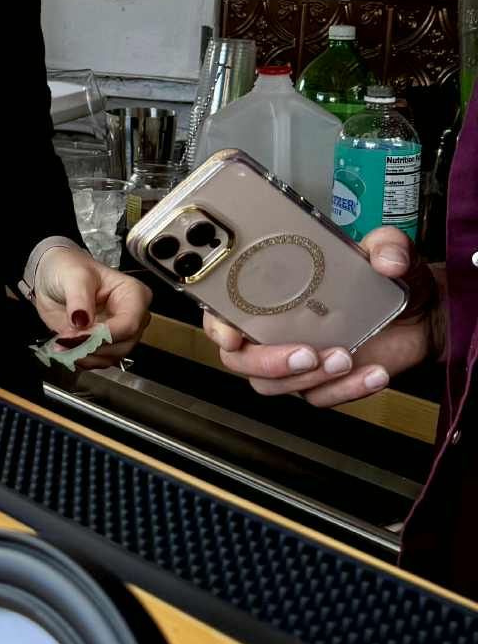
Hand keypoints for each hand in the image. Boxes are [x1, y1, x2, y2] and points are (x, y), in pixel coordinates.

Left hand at [33, 244, 152, 369]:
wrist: (53, 277)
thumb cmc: (69, 268)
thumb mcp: (73, 276)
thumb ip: (78, 298)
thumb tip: (81, 321)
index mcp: (134, 294)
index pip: (128, 324)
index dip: (102, 335)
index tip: (75, 336)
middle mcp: (133, 316)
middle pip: (122, 344)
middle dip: (92, 347)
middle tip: (64, 341)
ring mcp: (120, 333)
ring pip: (112, 357)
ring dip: (86, 356)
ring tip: (62, 345)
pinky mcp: (105, 344)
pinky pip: (99, 361)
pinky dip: (82, 359)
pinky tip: (66, 349)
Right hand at [202, 226, 437, 406]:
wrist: (425, 315)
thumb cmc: (390, 280)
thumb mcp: (391, 251)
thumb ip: (389, 246)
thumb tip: (387, 259)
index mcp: (274, 291)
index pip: (225, 310)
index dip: (218, 325)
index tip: (232, 334)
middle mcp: (276, 326)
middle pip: (242, 358)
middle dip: (267, 362)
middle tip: (307, 353)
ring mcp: (298, 356)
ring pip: (275, 384)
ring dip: (308, 378)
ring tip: (346, 358)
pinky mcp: (323, 382)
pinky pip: (319, 397)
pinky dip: (345, 391)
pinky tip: (373, 373)